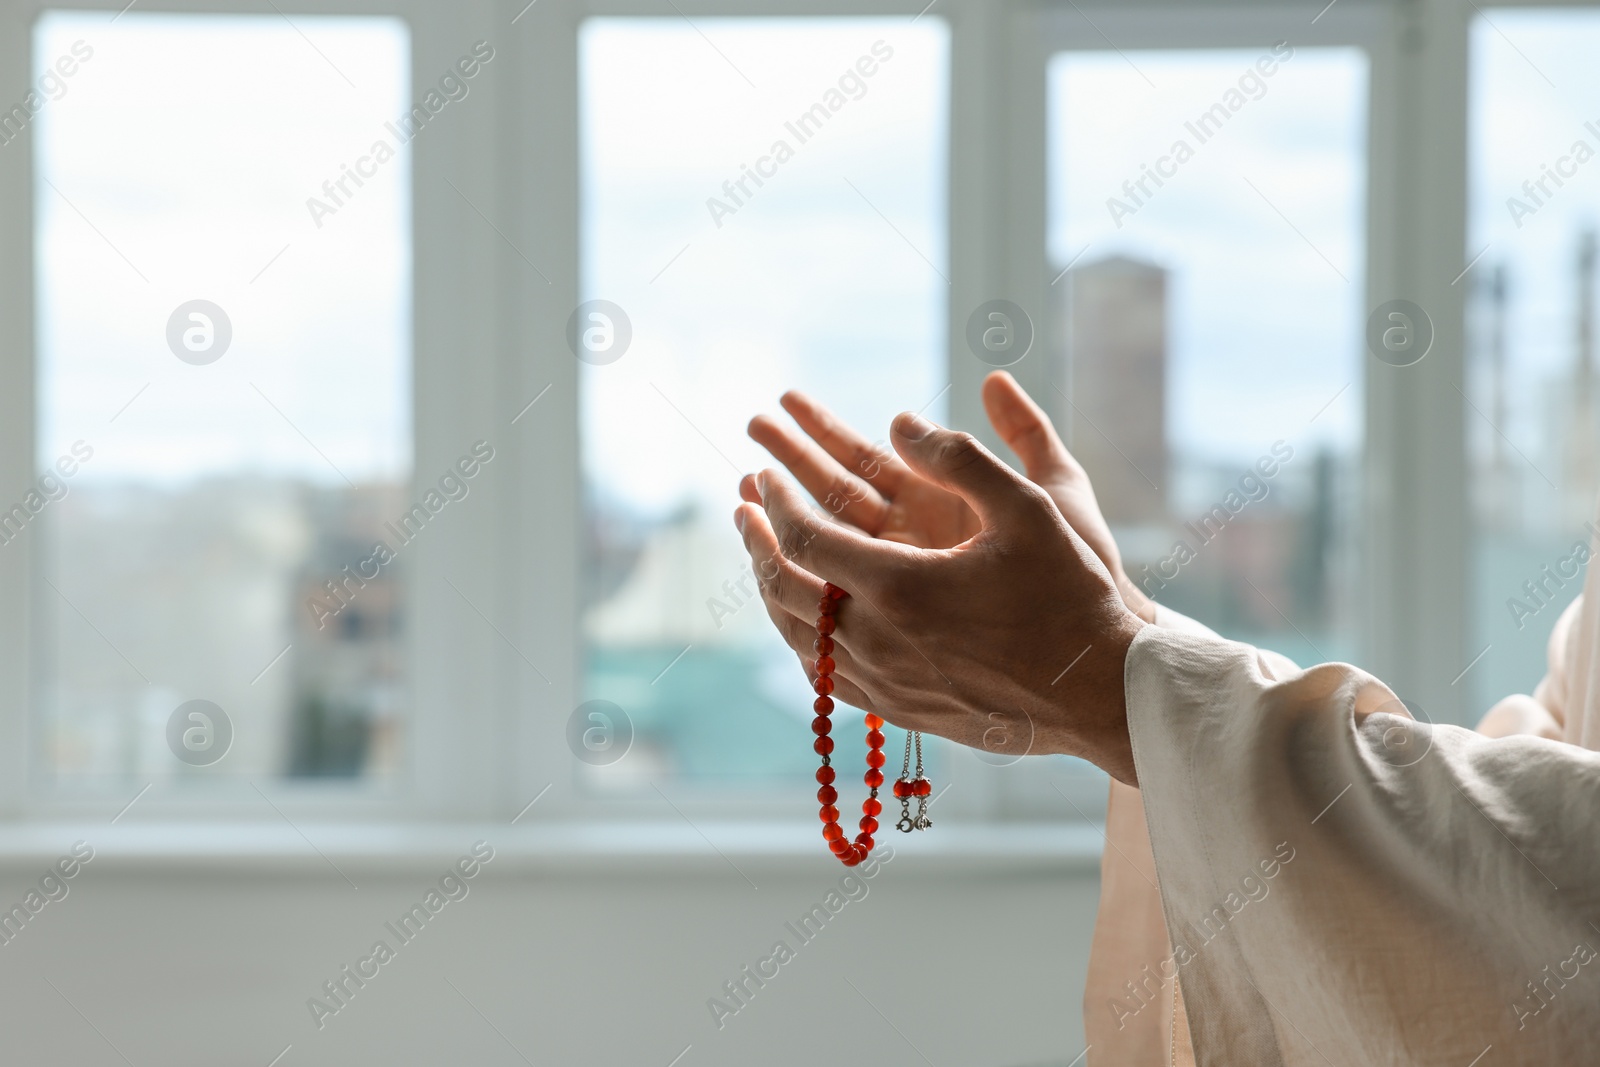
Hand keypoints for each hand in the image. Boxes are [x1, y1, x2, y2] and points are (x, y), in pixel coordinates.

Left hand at [735, 411, 1144, 784]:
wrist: (1101, 694)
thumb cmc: (1073, 596)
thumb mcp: (1032, 508)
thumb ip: (963, 457)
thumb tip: (900, 421)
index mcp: (901, 588)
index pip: (806, 539)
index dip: (777, 503)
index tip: (763, 473)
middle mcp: (879, 643)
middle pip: (785, 590)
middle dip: (758, 543)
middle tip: (743, 508)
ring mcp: (886, 684)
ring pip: (799, 640)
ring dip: (772, 591)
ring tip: (764, 558)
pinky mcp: (901, 712)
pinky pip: (827, 678)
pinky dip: (803, 641)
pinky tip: (808, 622)